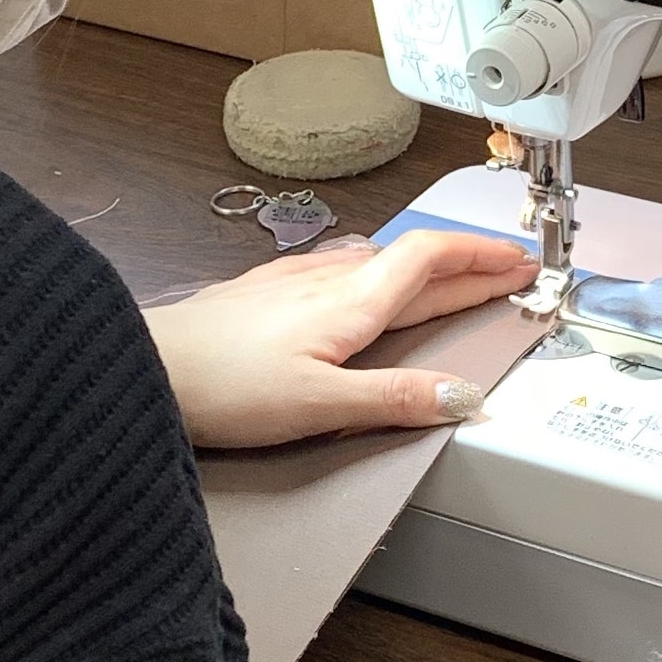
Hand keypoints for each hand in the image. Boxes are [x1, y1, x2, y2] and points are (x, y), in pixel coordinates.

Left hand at [143, 230, 538, 447]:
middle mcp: (325, 281)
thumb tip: (463, 396)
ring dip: (425, 268)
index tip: (518, 262)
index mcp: (349, 302)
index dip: (480, 257)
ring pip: (377, 262)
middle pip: (413, 261)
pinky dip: (377, 273)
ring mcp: (292, 281)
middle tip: (507, 270)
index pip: (431, 259)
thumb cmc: (220, 387)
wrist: (143, 368)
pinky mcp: (264, 292)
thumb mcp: (321, 404)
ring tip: (451, 278)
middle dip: (467, 264)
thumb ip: (396, 398)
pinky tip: (363, 281)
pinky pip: (341, 269)